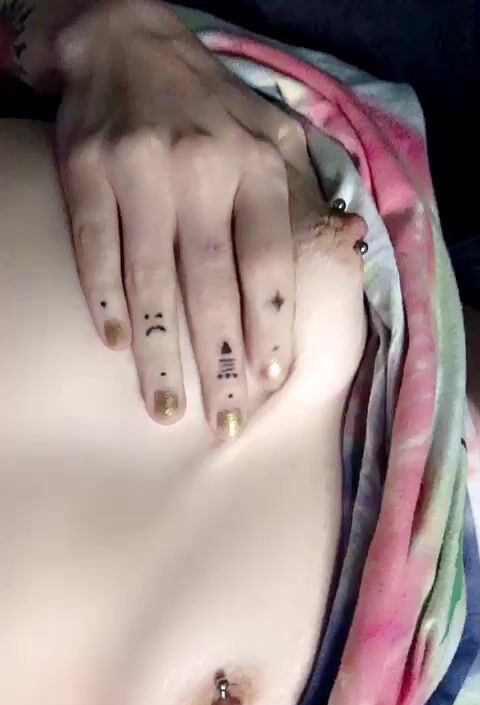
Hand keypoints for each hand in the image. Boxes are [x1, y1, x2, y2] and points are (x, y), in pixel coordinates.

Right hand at [56, 0, 365, 435]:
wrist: (127, 43)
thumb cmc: (211, 109)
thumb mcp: (274, 136)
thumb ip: (304, 194)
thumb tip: (345, 250)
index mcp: (259, 165)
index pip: (269, 263)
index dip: (269, 327)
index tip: (268, 383)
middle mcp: (204, 167)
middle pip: (213, 283)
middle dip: (220, 360)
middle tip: (223, 422)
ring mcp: (140, 168)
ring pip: (152, 278)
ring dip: (160, 351)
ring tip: (164, 408)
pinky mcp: (86, 169)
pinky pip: (95, 247)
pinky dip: (103, 299)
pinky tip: (114, 345)